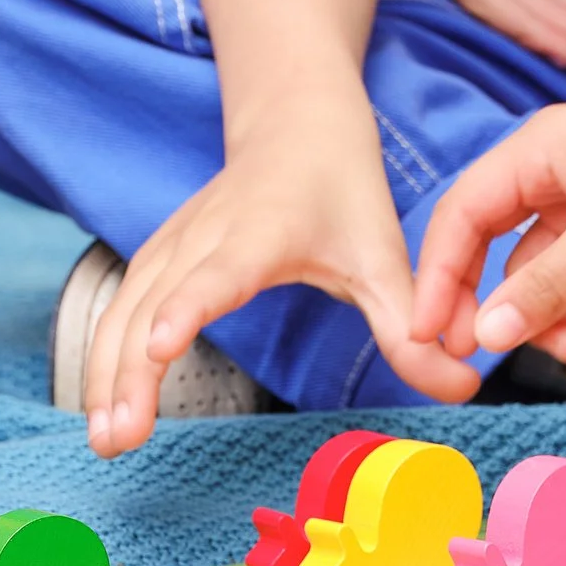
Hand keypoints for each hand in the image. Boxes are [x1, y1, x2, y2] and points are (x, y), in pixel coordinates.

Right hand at [85, 89, 479, 456]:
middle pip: (152, 302)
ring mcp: (172, 244)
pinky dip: (102, 356)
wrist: (296, 124)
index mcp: (261, 231)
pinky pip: (116, 307)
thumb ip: (411, 325)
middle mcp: (205, 236)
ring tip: (107, 440)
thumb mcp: (382, 255)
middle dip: (129, 369)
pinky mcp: (156, 257)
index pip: (217, 273)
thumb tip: (463, 386)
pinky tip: (102, 409)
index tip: (160, 345)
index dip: (187, 308)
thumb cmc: (340, 191)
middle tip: (119, 439)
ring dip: (106, 373)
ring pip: (122, 309)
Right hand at [409, 79, 565, 362]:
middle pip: (498, 247)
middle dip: (499, 305)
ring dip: (553, 315)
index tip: (429, 337)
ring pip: (547, 271)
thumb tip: (482, 335)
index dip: (439, 277)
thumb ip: (545, 287)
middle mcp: (561, 171)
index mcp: (539, 149)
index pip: (462, 216)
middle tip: (494, 359)